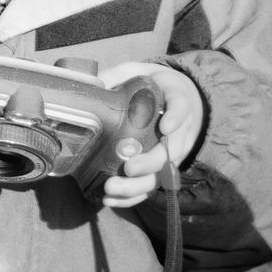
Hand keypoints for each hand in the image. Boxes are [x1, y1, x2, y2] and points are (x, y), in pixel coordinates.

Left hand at [97, 63, 203, 208]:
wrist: (175, 98)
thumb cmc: (152, 84)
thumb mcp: (136, 71)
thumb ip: (116, 75)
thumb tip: (91, 83)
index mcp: (175, 100)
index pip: (181, 107)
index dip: (175, 118)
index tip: (165, 127)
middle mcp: (179, 130)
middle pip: (171, 151)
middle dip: (150, 162)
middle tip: (128, 167)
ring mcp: (172, 152)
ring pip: (162, 174)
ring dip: (138, 184)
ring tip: (111, 189)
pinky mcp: (161, 168)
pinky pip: (151, 185)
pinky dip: (133, 196)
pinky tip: (111, 200)